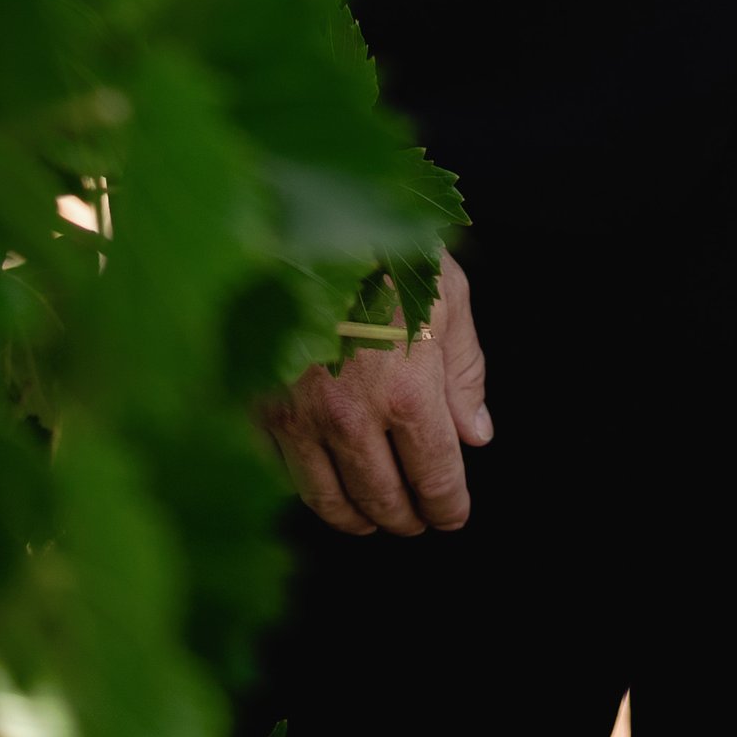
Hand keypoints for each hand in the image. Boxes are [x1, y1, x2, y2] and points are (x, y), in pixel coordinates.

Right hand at [259, 250, 491, 538]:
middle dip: (408, 518)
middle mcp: (350, 417)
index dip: (448, 505)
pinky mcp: (259, 408)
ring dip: (358, 519)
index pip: (435, 476)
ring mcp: (298, 417)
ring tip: (375, 518)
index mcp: (407, 391)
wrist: (298, 217)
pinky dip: (310, 488)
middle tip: (420, 520)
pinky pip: (286, 473)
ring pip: (329, 500)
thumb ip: (465, 372)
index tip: (453, 516)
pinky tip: (327, 482)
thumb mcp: (448, 295)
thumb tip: (477, 436)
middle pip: (383, 499)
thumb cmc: (385, 247)